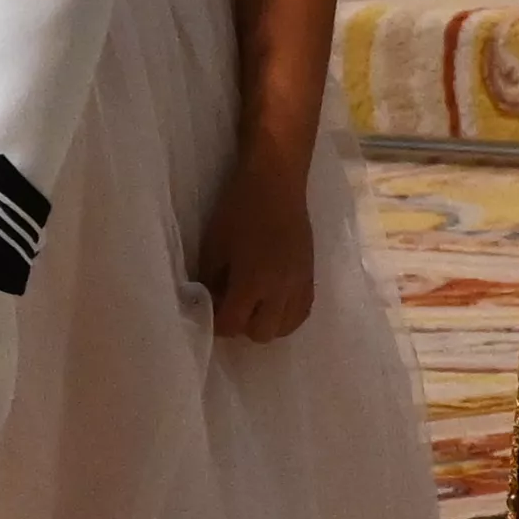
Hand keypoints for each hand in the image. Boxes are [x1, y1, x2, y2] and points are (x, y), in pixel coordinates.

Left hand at [193, 166, 318, 344]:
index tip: (209, 311)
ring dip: (265, 324)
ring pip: (285, 328)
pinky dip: (286, 316)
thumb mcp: (213, 246)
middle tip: (230, 306)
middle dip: (241, 326)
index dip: (217, 324)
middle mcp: (280, 290)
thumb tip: (208, 302)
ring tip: (253, 306)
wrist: (276, 184)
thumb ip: (210, 280)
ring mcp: (299, 285)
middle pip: (261, 334)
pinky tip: (274, 303)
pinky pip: (302, 312)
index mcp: (253, 282)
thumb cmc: (238, 210)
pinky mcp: (311, 276)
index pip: (233, 324)